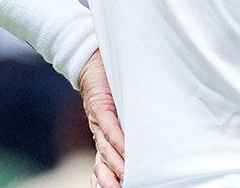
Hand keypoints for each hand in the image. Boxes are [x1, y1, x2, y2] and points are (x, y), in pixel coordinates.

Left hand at [79, 49, 124, 186]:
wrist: (90, 63)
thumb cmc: (110, 85)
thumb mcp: (120, 109)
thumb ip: (129, 123)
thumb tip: (149, 135)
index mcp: (104, 136)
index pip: (104, 164)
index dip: (107, 179)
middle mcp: (100, 133)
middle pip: (103, 163)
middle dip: (110, 180)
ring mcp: (99, 121)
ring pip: (106, 149)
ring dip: (116, 165)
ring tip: (126, 178)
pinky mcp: (100, 107)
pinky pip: (109, 127)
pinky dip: (118, 140)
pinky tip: (126, 150)